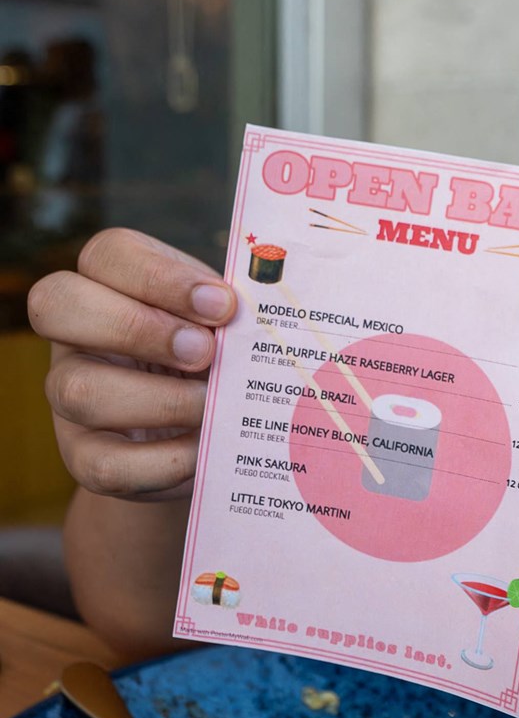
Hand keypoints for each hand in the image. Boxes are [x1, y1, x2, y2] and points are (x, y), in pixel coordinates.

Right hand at [27, 228, 235, 502]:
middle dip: (138, 327)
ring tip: (215, 405)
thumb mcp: (222, 322)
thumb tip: (261, 319)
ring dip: (161, 400)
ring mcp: (68, 394)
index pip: (108, 254)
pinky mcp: (82, 456)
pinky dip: (165, 460)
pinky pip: (105, 463)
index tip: (223, 304)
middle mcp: (75, 332)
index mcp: (110, 280)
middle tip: (206, 352)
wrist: (203, 434)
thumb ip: (229, 314)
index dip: (162, 277)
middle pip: (59, 304)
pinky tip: (206, 450)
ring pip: (79, 389)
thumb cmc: (217, 356)